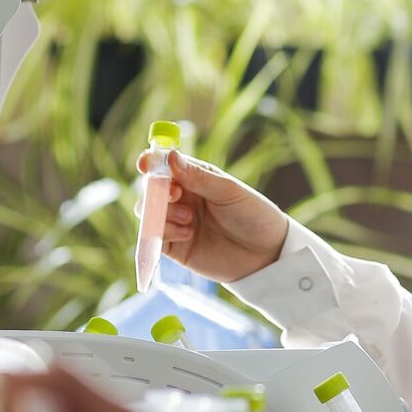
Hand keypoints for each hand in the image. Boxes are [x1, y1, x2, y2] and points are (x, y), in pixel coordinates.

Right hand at [135, 149, 288, 282]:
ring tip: (189, 218)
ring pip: (148, 213)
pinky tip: (188, 233)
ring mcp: (177, 222)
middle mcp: (182, 198)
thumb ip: (199, 177)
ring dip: (162, 213)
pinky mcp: (176, 247)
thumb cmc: (253, 215)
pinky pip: (155, 238)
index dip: (152, 162)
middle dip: (156, 191)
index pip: (165, 166)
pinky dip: (164, 233)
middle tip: (174, 194)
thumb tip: (171, 156)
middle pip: (151, 189)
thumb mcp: (228, 192)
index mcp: (195, 177)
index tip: (145, 164)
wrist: (267, 255)